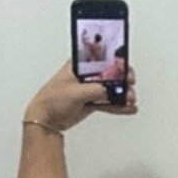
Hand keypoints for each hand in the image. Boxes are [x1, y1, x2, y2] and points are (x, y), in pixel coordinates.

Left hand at [24, 61, 138, 132]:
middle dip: (122, 79)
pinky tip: (129, 108)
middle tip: (129, 83)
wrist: (47, 119)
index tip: (123, 65)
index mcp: (79, 65)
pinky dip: (119, 106)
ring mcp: (90, 89)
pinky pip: (110, 103)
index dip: (113, 59)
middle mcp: (86, 75)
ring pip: (112, 89)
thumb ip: (94, 89)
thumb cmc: (52, 100)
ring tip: (131, 99)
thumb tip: (109, 90)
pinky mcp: (93, 102)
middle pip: (110, 74)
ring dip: (123, 94)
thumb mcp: (74, 92)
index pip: (100, 58)